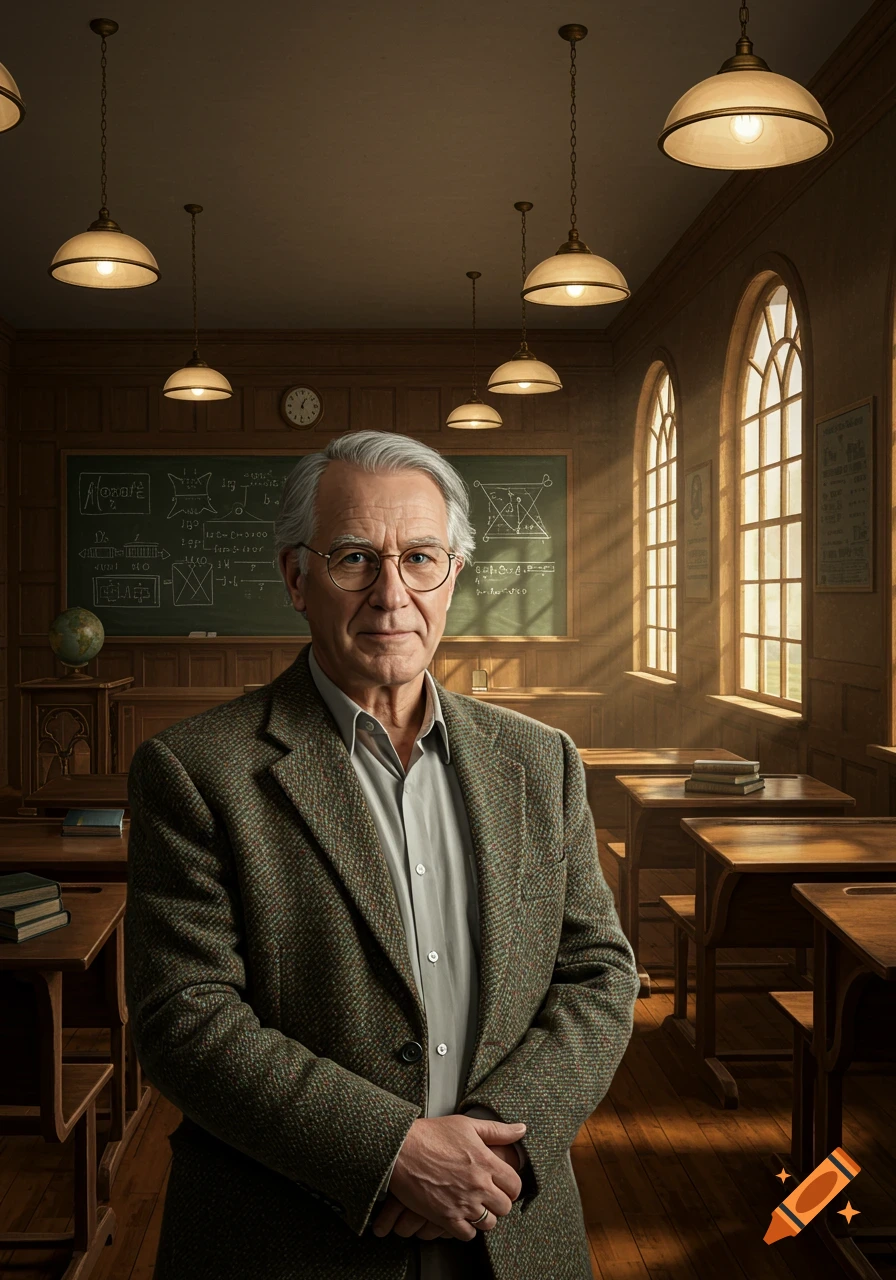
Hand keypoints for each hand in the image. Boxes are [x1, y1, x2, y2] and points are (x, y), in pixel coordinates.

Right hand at [371, 1117, 524, 1241]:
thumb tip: (521, 1129)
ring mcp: (462, 1203)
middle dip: (499, 1201)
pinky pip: (468, 1235)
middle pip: (504, 1207)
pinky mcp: (445, 1217)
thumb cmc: (433, 1134)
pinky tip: (461, 1216)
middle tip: (488, 1195)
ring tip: (475, 1206)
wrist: (401, 1149)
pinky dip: (467, 1229)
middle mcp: (478, 1185)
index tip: (502, 1184)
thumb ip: (498, 1130)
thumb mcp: (467, 1125)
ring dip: (485, 1216)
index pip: (515, 1185)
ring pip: (489, 1223)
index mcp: (486, 1162)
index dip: (511, 1186)